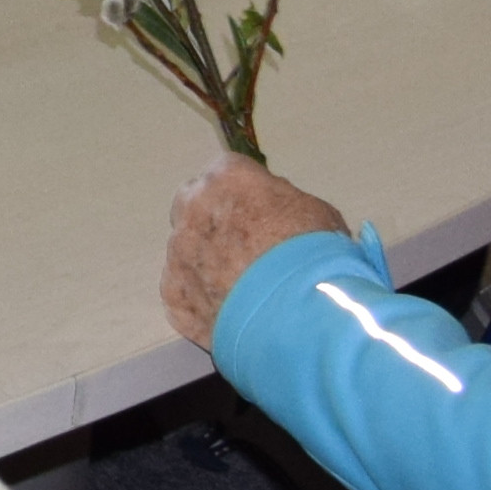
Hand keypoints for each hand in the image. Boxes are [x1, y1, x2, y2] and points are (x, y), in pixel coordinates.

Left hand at [164, 156, 353, 351]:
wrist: (301, 316)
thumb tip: (274, 211)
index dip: (244, 194)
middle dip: (213, 220)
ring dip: (207, 263)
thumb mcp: (316, 214)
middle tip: (244, 248)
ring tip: (243, 291)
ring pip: (186, 252)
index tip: (260, 213)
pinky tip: (229, 314)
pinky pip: (184, 292)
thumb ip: (284, 204)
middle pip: (193, 206)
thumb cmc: (315, 257)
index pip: (226, 173)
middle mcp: (192, 210)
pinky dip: (202, 300)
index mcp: (227, 179)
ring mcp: (178, 255)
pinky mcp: (173, 297)